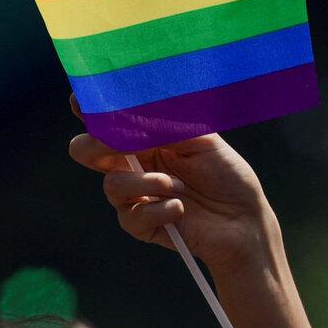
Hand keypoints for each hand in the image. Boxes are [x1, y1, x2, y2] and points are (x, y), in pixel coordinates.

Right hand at [67, 98, 281, 276]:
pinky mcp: (143, 225)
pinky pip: (130, 217)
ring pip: (111, 185)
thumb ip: (167, 126)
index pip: (109, 122)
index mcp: (147, 138)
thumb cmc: (228, 175)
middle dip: (95, 146)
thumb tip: (131, 112)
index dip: (90, 110)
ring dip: (144, 183)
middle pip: (87, 152)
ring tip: (175, 186)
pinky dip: (158, 210)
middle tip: (118, 144)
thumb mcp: (202, 141)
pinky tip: (181, 208)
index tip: (80, 102)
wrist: (246, 219)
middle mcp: (136, 164)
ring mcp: (137, 195)